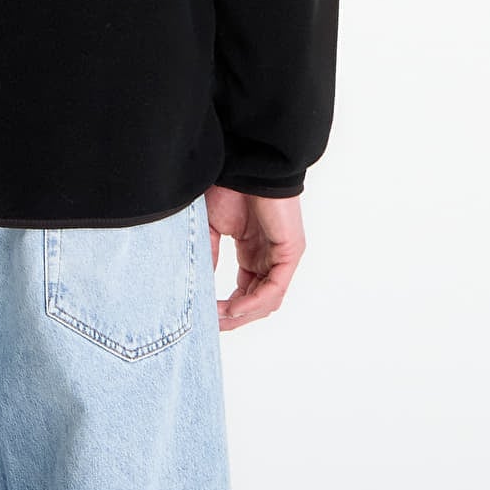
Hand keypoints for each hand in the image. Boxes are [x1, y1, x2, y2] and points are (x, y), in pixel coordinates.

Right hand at [204, 184, 304, 329]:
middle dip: (233, 318)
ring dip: (242, 314)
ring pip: (267, 300)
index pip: (245, 292)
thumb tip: (199, 289)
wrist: (246, 163)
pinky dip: (254, 302)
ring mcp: (282, 256)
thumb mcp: (211, 228)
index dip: (226, 309)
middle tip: (211, 326)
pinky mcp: (290, 252)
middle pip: (256, 302)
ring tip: (219, 319)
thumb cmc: (229, 186)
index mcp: (253, 252)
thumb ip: (208, 257)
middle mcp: (269, 258)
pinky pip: (274, 288)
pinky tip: (235, 308)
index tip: (205, 317)